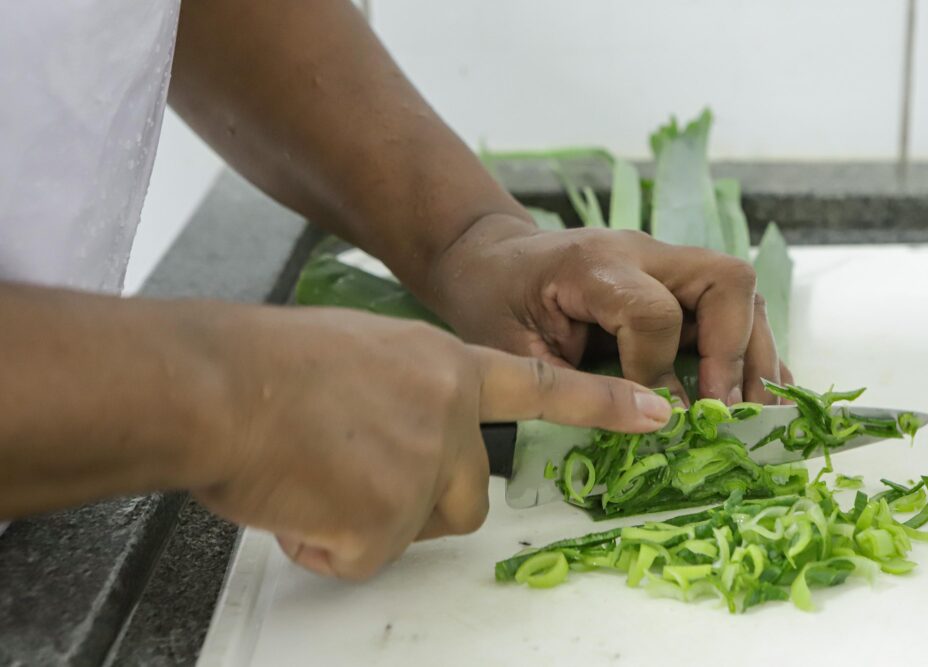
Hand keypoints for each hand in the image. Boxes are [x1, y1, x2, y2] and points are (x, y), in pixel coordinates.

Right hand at [195, 307, 671, 578]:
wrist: (216, 385)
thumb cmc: (264, 364)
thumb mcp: (357, 355)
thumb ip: (399, 393)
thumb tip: (390, 437)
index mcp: (442, 366)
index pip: (539, 387)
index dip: (599, 404)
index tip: (657, 415)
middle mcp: (448, 415)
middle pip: (467, 496)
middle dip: (417, 501)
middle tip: (350, 474)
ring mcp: (424, 467)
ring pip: (417, 526)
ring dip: (368, 519)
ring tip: (311, 476)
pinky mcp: (390, 521)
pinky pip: (361, 555)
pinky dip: (324, 541)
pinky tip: (293, 498)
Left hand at [428, 214, 792, 404]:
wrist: (489, 257)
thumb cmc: (493, 302)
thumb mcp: (515, 351)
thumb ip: (577, 386)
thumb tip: (656, 421)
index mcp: (595, 265)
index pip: (654, 312)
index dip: (659, 371)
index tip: (657, 415)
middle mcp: (641, 251)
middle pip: (725, 282)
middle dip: (736, 353)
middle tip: (728, 413)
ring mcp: (662, 261)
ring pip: (738, 292)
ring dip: (754, 353)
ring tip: (759, 413)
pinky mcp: (672, 279)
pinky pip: (725, 305)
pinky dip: (745, 348)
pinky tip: (758, 390)